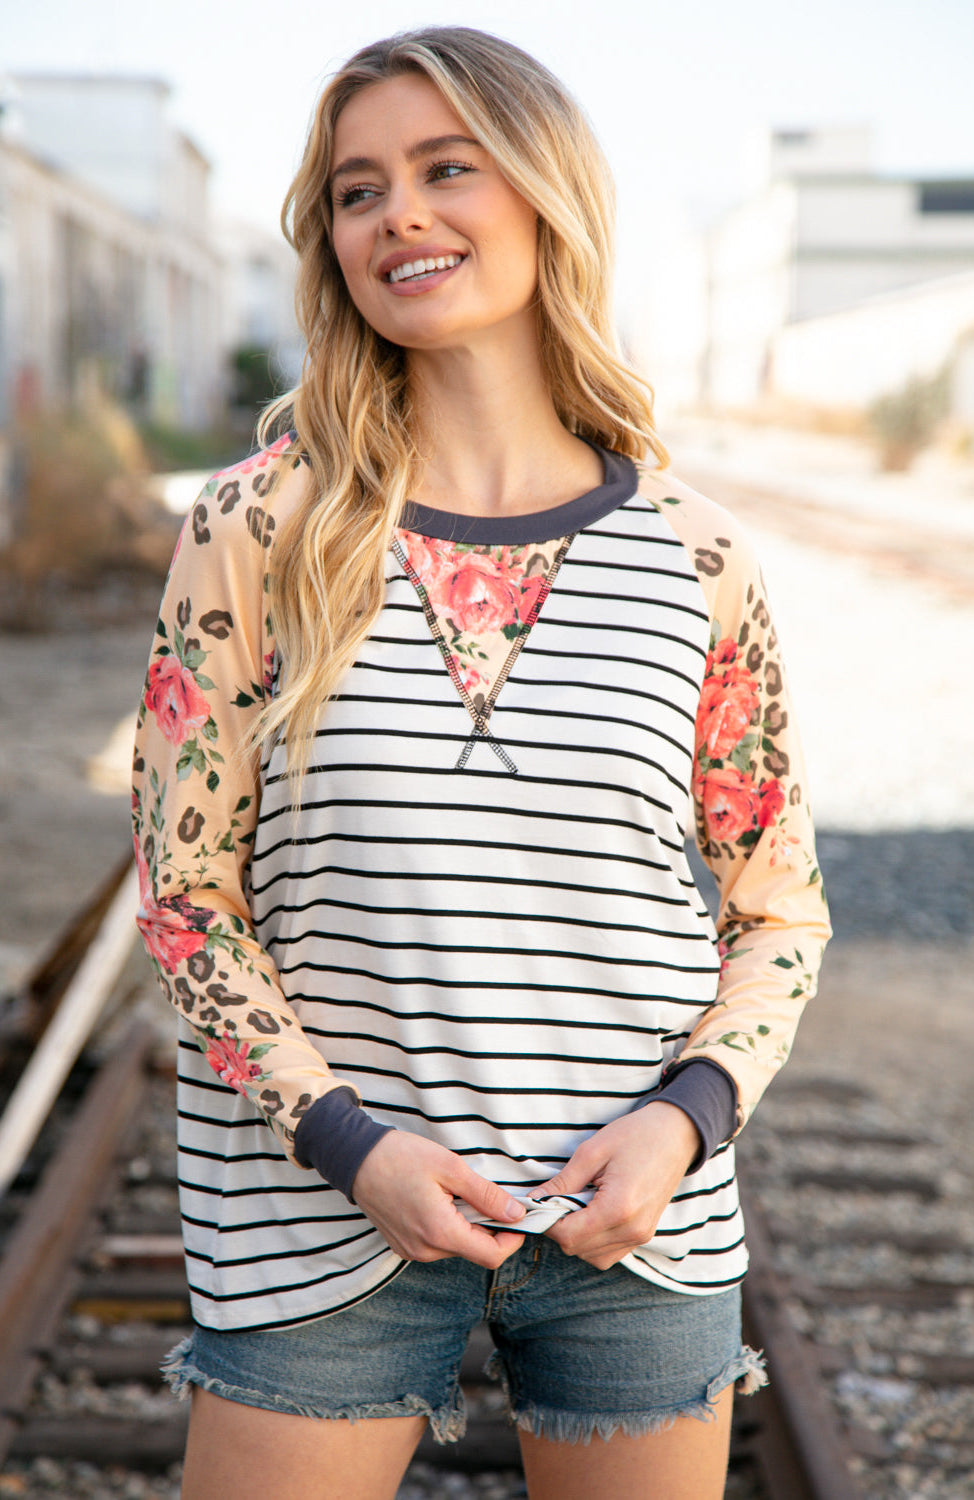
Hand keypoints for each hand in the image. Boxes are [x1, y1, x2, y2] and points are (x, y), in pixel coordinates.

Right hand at [351, 1130, 525, 1268]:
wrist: (356, 1158)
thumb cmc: (401, 1157)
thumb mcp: (451, 1168)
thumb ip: (487, 1195)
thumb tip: (516, 1214)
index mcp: (440, 1232)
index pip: (491, 1255)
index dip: (513, 1238)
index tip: (518, 1216)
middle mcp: (425, 1250)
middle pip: (475, 1250)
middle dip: (489, 1227)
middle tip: (486, 1194)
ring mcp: (412, 1251)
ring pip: (457, 1246)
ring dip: (467, 1225)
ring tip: (456, 1193)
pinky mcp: (404, 1246)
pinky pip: (438, 1243)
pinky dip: (448, 1226)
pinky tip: (439, 1200)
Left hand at [533, 1102, 700, 1269]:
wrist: (676, 1134)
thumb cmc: (635, 1136)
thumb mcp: (592, 1152)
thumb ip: (563, 1182)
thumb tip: (535, 1200)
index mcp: (618, 1208)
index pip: (568, 1236)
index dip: (547, 1221)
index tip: (541, 1202)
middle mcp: (632, 1230)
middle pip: (578, 1248)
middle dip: (560, 1227)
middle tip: (560, 1198)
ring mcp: (641, 1235)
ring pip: (593, 1256)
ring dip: (577, 1236)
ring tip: (579, 1203)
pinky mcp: (644, 1235)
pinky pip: (610, 1253)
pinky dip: (594, 1241)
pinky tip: (593, 1213)